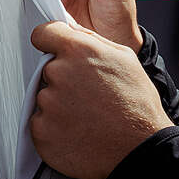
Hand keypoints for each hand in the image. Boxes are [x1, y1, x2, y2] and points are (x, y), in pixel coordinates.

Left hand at [30, 22, 173, 178]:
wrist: (138, 147)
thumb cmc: (136, 103)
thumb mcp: (124, 58)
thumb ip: (92, 40)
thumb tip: (72, 31)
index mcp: (78, 50)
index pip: (43, 34)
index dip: (50, 41)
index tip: (54, 51)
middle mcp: (59, 74)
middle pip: (47, 70)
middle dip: (63, 79)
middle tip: (87, 94)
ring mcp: (48, 104)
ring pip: (45, 98)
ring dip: (59, 105)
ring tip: (86, 115)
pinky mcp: (41, 131)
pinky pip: (40, 123)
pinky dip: (54, 128)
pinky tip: (78, 130)